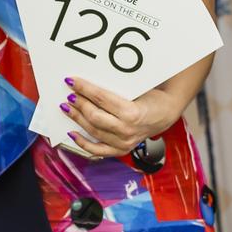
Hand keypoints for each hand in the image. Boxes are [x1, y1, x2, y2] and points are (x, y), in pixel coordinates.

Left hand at [63, 78, 177, 156]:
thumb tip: (87, 84)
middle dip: (79, 103)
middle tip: (69, 94)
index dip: (84, 88)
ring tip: (67, 108)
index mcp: (132, 112)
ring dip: (77, 118)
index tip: (71, 81)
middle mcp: (127, 130)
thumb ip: (113, 89)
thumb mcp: (135, 89)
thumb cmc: (150, 97)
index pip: (101, 98)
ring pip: (93, 131)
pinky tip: (72, 133)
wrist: (165, 114)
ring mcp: (124, 142)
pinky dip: (83, 143)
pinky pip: (98, 150)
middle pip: (94, 116)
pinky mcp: (121, 150)